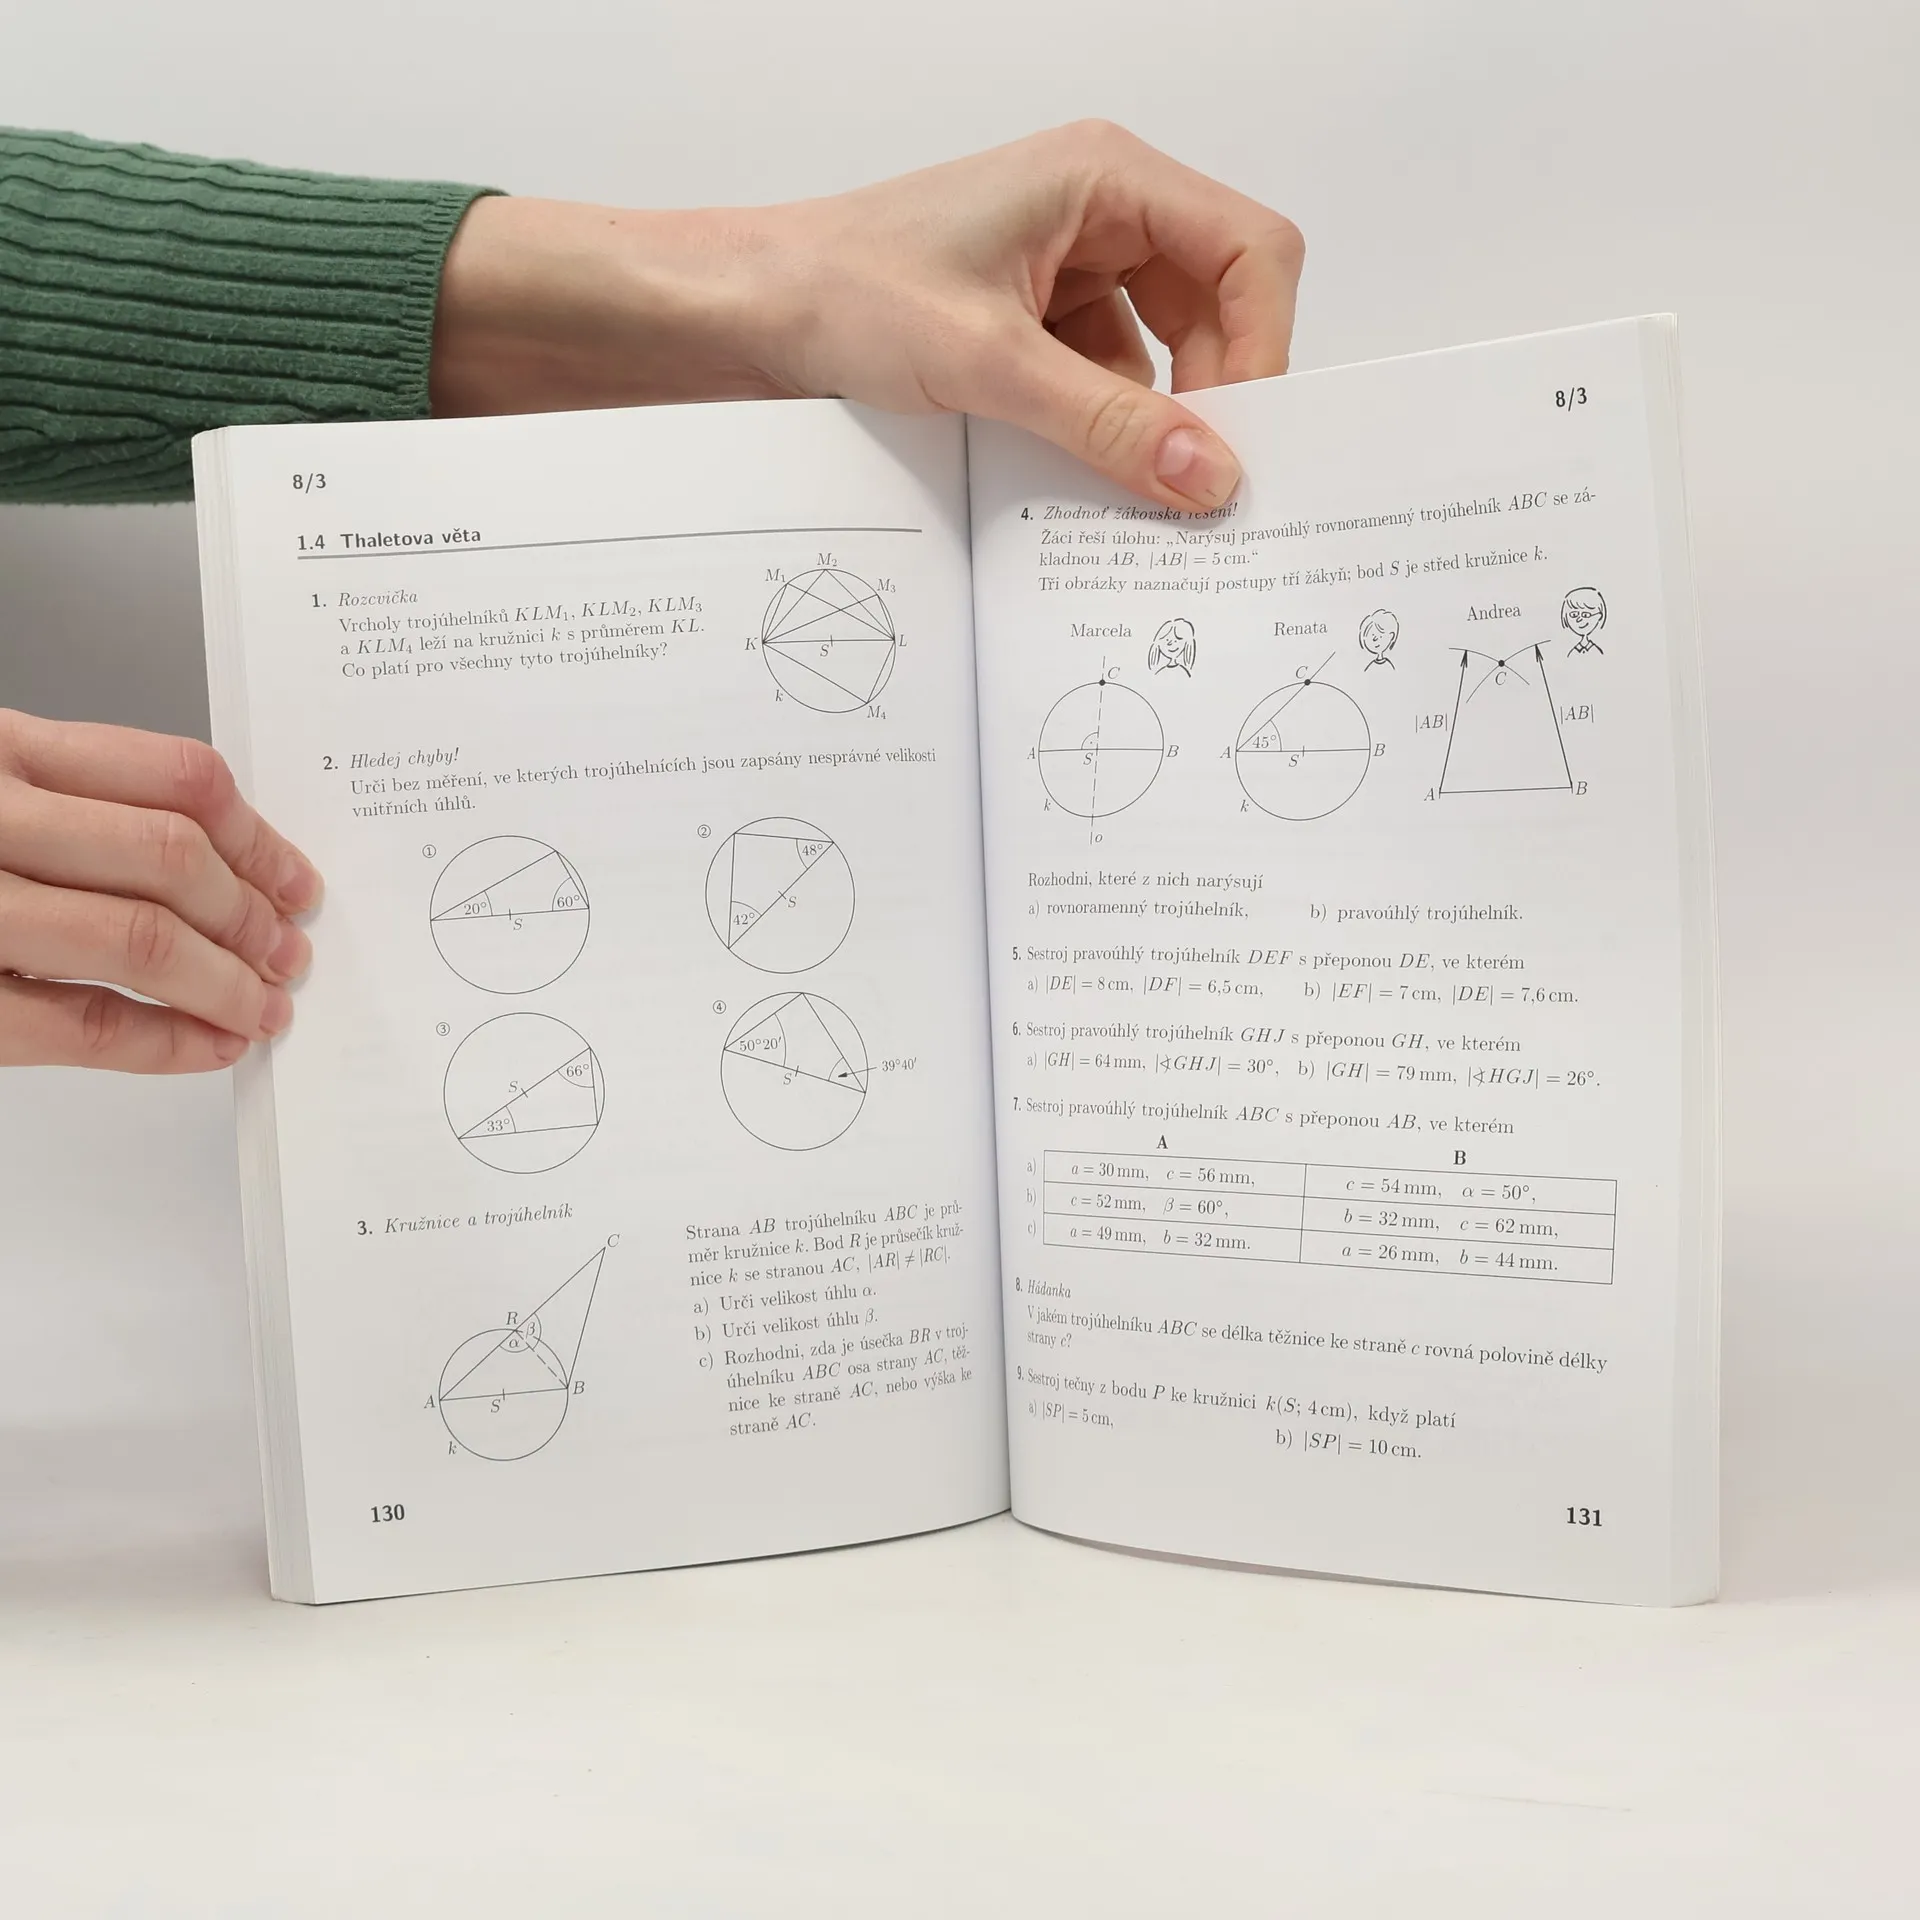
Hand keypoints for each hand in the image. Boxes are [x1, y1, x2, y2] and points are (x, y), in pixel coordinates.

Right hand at [0, 709, 320, 1072]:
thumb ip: (68, 799)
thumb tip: (214, 859)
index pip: (174, 778)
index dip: (259, 839)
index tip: (295, 881)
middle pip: (172, 857)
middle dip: (252, 916)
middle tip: (288, 953)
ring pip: (140, 936)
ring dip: (226, 982)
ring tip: (263, 1007)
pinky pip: (79, 1021)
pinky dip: (163, 1041)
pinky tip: (207, 1046)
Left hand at [431, 122, 1302, 510]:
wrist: (741, 313)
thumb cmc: (840, 292)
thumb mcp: (988, 365)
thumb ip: (1108, 425)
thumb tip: (1210, 476)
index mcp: (1104, 177)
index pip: (1251, 250)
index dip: (1263, 346)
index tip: (1240, 437)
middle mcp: (1099, 210)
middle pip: (1219, 303)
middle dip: (1213, 392)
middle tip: (1195, 480)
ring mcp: (1067, 266)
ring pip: (1166, 352)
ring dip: (1153, 419)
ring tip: (1129, 484)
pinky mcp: (1034, 319)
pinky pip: (1108, 379)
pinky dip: (1104, 429)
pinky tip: (1079, 476)